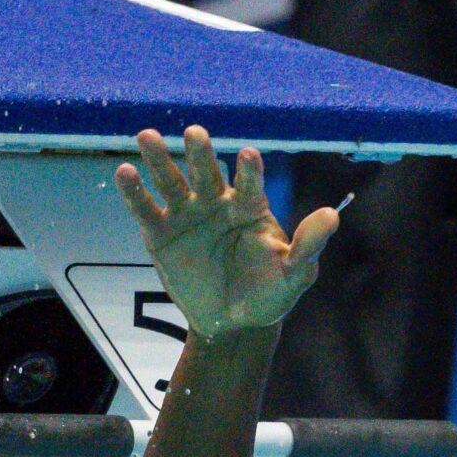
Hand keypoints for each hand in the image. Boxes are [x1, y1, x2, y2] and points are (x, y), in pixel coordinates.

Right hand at [115, 127, 338, 339]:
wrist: (231, 323)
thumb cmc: (267, 294)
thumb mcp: (292, 276)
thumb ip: (308, 246)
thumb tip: (332, 214)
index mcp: (250, 207)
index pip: (249, 183)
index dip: (248, 171)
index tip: (248, 155)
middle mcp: (217, 202)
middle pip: (207, 172)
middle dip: (202, 154)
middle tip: (195, 133)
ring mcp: (186, 214)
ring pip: (172, 181)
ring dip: (160, 159)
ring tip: (147, 136)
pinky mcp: (159, 232)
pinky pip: (145, 209)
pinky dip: (134, 192)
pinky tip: (124, 172)